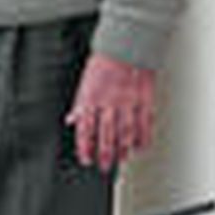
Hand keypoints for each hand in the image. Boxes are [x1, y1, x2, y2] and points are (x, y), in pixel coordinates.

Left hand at [64, 51, 156, 170]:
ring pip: (125, 131)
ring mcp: (127, 102)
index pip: (85, 128)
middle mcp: (108, 101)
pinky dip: (142, 137)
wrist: (123, 49)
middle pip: (106, 133)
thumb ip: (79, 105)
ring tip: (121, 159)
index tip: (85, 158)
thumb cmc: (102, 65)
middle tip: (104, 165)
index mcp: (90, 98)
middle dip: (104, 153)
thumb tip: (70, 120)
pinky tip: (139, 147)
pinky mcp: (143, 100)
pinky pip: (144, 123)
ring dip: (123, 148)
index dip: (84, 146)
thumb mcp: (83, 84)